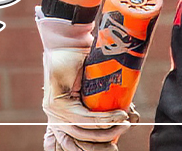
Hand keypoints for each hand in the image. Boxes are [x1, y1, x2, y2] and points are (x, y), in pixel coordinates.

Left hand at [38, 12, 137, 150]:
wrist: (69, 40)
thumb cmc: (84, 59)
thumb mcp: (94, 85)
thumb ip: (104, 101)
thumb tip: (127, 116)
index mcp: (63, 114)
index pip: (77, 138)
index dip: (96, 143)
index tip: (115, 143)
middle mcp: (55, 115)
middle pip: (81, 136)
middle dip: (106, 137)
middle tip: (126, 127)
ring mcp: (54, 110)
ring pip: (83, 128)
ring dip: (108, 127)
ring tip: (125, 121)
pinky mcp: (58, 103)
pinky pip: (83, 116)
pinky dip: (103, 118)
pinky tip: (119, 116)